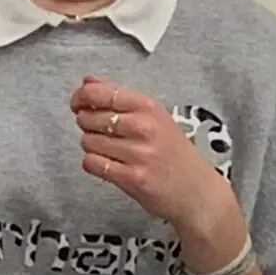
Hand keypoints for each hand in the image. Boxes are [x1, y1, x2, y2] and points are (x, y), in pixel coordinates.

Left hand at [72, 76, 234, 234]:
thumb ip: (119, 97)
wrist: (198, 192)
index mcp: (149, 107)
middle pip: (89, 117)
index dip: (80, 98)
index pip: (100, 93)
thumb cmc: (174, 153)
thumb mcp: (155, 116)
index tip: (77, 103)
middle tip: (101, 132)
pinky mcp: (133, 178)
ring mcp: (138, 154)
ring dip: (92, 146)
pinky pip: (93, 164)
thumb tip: (87, 81)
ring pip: (88, 141)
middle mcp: (144, 127)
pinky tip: (108, 164)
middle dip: (86, 124)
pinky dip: (94, 164)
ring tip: (111, 151)